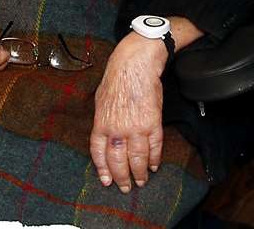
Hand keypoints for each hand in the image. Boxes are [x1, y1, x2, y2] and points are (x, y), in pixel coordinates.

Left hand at [90, 33, 167, 192]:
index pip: (99, 154)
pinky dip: (155, 159)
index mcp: (101, 124)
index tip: (106, 180)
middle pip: (118, 162)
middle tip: (126, 187)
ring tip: (142, 181)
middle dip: (122, 178)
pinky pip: (154, 147)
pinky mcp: (153, 124)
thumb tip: (104, 134)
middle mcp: (117, 130)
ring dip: (140, 173)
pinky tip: (154, 165)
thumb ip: (102, 120)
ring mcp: (135, 128)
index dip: (103, 170)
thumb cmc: (117, 78)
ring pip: (137, 159)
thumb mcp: (100, 100)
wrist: (134, 65)